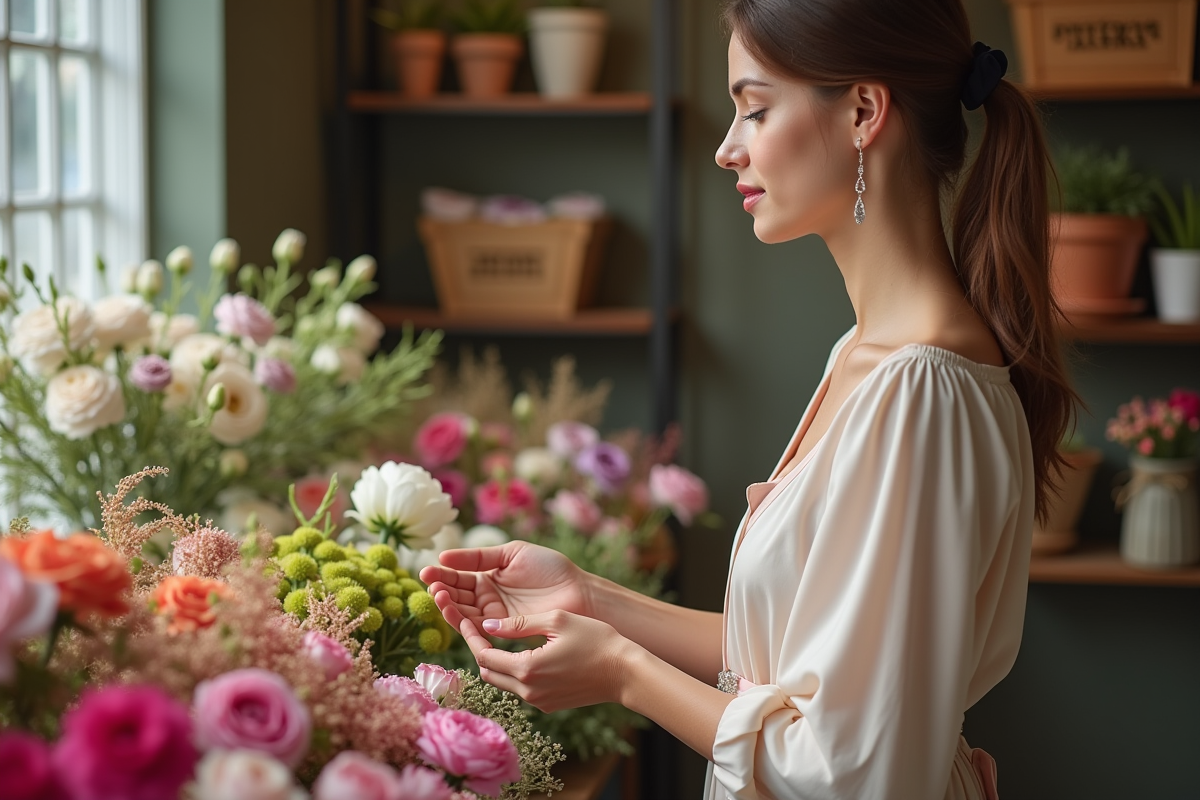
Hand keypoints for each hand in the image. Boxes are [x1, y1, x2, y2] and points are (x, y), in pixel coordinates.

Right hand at [419, 541, 592, 635]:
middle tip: (430, 586)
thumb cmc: (550, 568)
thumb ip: (479, 557)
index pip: (459, 576)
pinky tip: (453, 611)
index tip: (426, 572)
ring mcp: (495, 615)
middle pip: (457, 595)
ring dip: (449, 606)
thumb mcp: (512, 554)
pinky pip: (479, 627)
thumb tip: (443, 555)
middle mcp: (489, 597)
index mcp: (489, 575)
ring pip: (464, 612)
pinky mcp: (504, 630)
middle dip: (442, 591)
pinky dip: (464, 621)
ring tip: (438, 597)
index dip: (442, 574)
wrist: (579, 592)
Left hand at [459, 611, 633, 712]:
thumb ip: (519, 624)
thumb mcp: (556, 621)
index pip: (484, 656)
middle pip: (488, 672)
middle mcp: (528, 691)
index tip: (464, 619)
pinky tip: (521, 653)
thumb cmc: (595, 639)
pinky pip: (521, 688)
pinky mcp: (549, 705)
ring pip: (503, 682)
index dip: (470, 637)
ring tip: (495, 638)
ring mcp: (539, 701)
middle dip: (479, 650)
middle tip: (476, 627)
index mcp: (526, 669)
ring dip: (496, 662)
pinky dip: (514, 671)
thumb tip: (488, 625)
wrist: (625, 672)